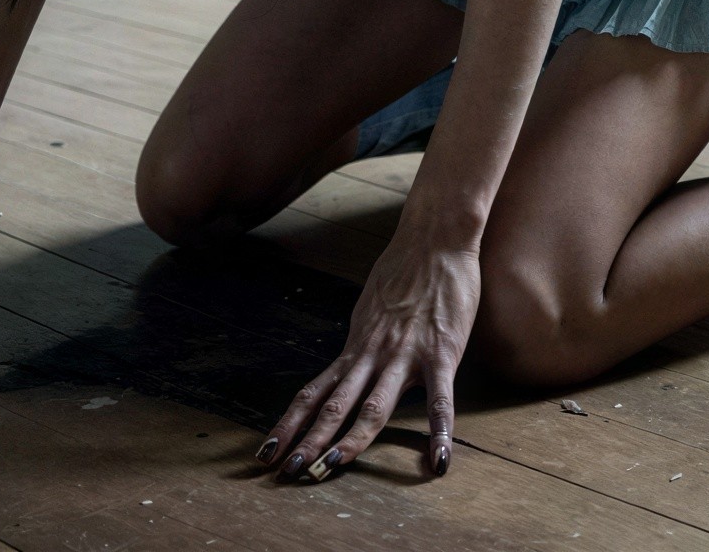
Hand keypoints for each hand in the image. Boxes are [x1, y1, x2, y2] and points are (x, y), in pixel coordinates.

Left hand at [259, 230, 478, 479]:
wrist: (435, 237)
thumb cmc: (406, 270)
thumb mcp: (372, 309)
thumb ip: (365, 340)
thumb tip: (353, 362)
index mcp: (357, 346)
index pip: (315, 391)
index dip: (290, 422)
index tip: (267, 450)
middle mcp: (373, 354)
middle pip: (334, 405)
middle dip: (310, 440)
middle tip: (287, 471)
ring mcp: (406, 355)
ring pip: (373, 406)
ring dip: (351, 439)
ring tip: (332, 467)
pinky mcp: (441, 353)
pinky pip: (440, 400)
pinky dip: (439, 432)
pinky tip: (438, 461)